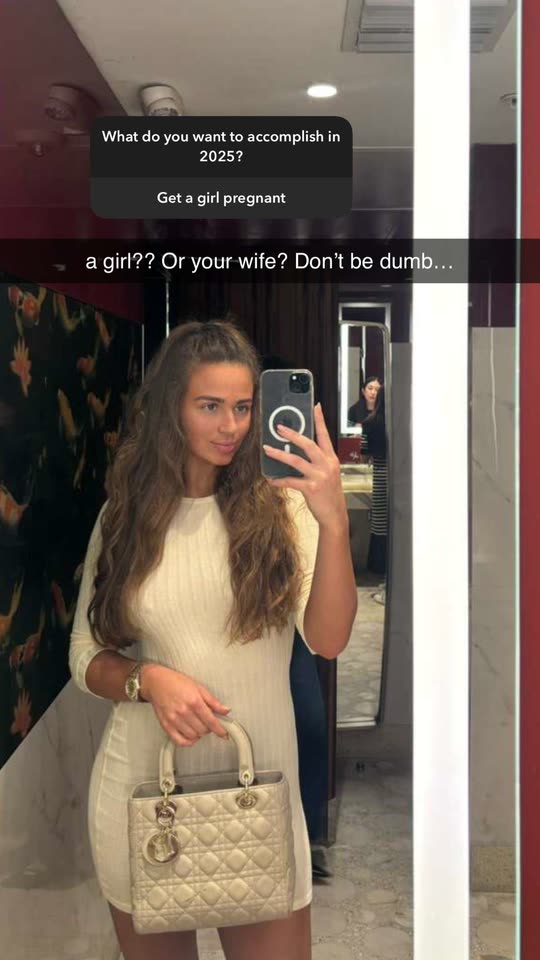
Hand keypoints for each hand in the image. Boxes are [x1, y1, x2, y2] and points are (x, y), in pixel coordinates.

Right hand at [141, 663, 230, 746]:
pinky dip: (188, 742)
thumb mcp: (199, 687)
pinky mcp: (166, 725)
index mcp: (194, 701)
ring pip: (193, 736)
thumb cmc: (176, 682)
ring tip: (198, 726)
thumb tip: (225, 710)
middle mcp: (184, 711)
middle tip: (208, 722)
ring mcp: (174, 719)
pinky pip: (179, 741)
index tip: (224, 734)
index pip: (211, 721)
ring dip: (199, 734)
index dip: (220, 730)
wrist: (157, 682)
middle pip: (203, 730)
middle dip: (209, 728)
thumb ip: (213, 701)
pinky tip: (191, 736)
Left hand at [263, 403, 347, 531]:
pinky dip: (279, 480)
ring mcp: (319, 476)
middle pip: (308, 443)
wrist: (335, 514)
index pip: (325, 435)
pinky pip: (291, 481)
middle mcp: (327, 464)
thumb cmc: (330, 493)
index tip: (315, 407)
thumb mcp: (329, 473)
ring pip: (296, 460)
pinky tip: (272, 479)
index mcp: (331, 459)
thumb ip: (318, 461)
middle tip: (279, 427)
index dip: (320, 420)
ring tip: (267, 449)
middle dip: (292, 434)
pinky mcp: (311, 488)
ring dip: (279, 454)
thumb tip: (299, 450)